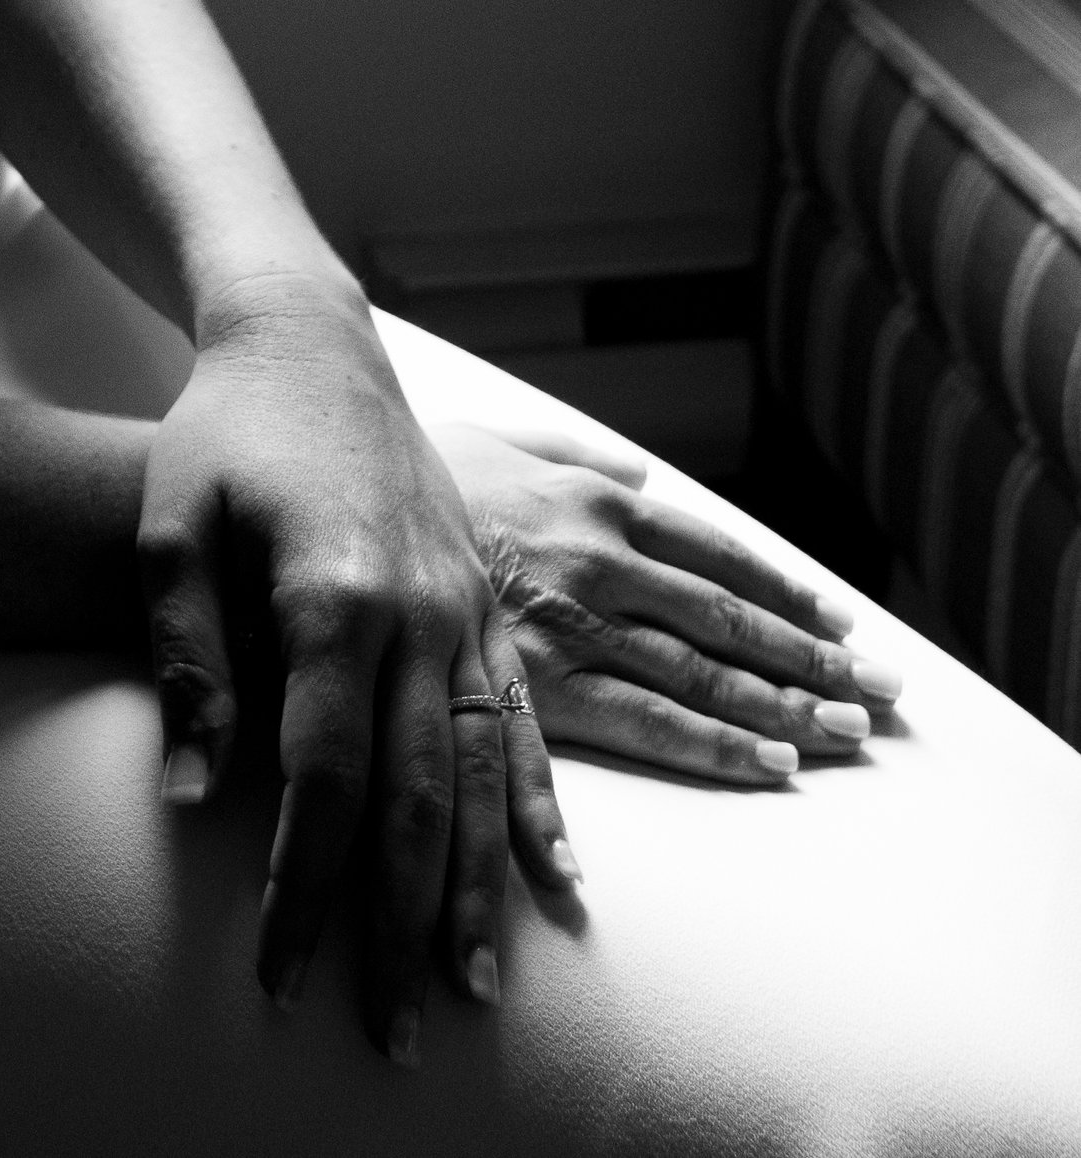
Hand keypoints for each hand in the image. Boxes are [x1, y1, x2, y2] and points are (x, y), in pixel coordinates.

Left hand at [139, 272, 578, 1066]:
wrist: (306, 341)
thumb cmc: (220, 434)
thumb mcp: (170, 529)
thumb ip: (187, 663)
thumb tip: (191, 798)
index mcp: (333, 594)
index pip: (322, 777)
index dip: (304, 885)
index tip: (278, 973)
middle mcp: (417, 611)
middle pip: (415, 797)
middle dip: (398, 923)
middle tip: (388, 1033)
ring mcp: (464, 608)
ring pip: (482, 774)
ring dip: (475, 888)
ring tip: (463, 988)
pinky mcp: (486, 604)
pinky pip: (524, 723)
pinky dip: (538, 809)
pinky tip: (552, 885)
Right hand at [428, 415, 904, 780]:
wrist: (326, 491)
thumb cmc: (412, 468)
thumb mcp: (502, 439)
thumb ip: (577, 452)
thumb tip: (642, 474)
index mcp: (597, 500)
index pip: (718, 555)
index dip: (786, 595)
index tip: (843, 627)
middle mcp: (600, 560)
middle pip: (728, 623)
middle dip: (810, 664)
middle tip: (880, 699)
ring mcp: (571, 623)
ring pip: (701, 675)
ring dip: (783, 710)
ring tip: (844, 740)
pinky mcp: (534, 680)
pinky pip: (639, 724)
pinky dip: (709, 748)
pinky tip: (765, 768)